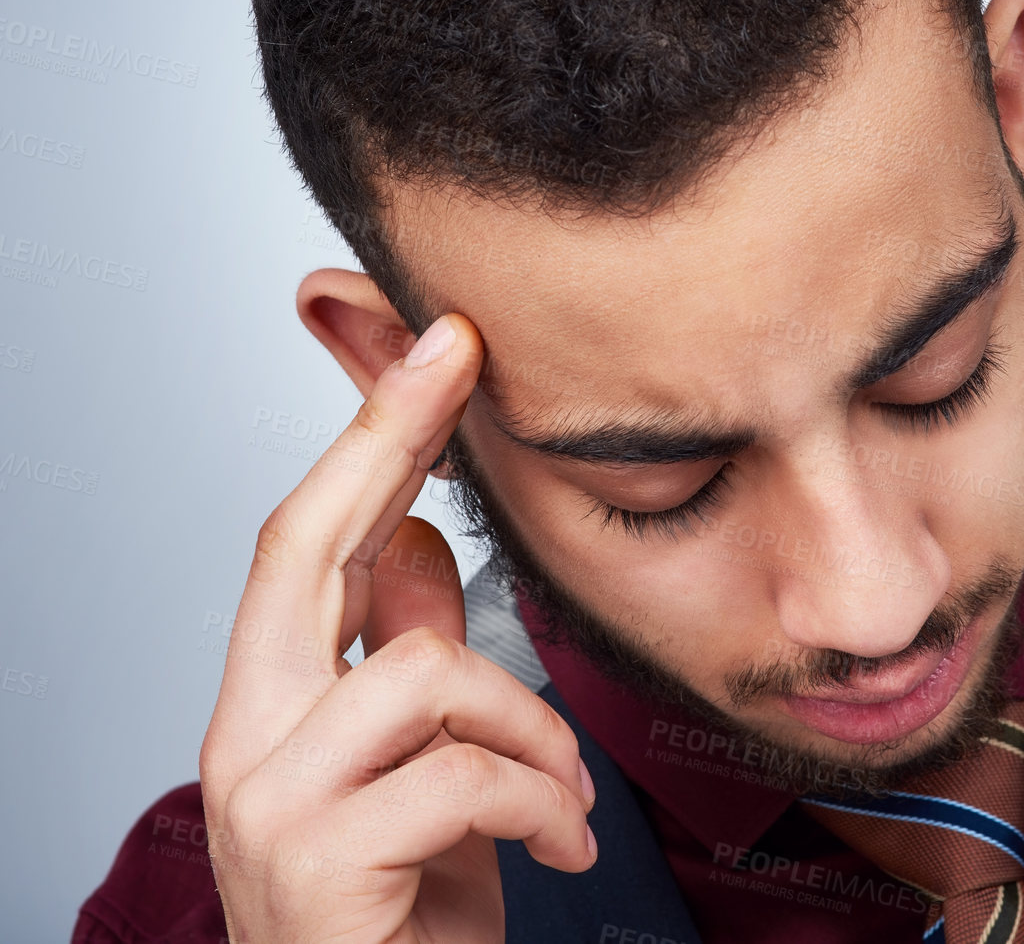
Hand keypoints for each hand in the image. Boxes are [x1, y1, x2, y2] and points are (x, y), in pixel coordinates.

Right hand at [198, 314, 596, 942]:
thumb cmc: (401, 918)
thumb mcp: (422, 770)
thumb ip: (407, 658)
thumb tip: (420, 543)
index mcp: (270, 706)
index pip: (304, 541)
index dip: (369, 436)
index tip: (436, 348)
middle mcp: (246, 740)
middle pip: (302, 548)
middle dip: (388, 439)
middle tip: (458, 359)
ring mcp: (269, 801)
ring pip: (425, 672)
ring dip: (530, 727)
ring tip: (565, 795)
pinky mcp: (317, 864)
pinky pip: (462, 775)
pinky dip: (539, 803)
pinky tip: (560, 846)